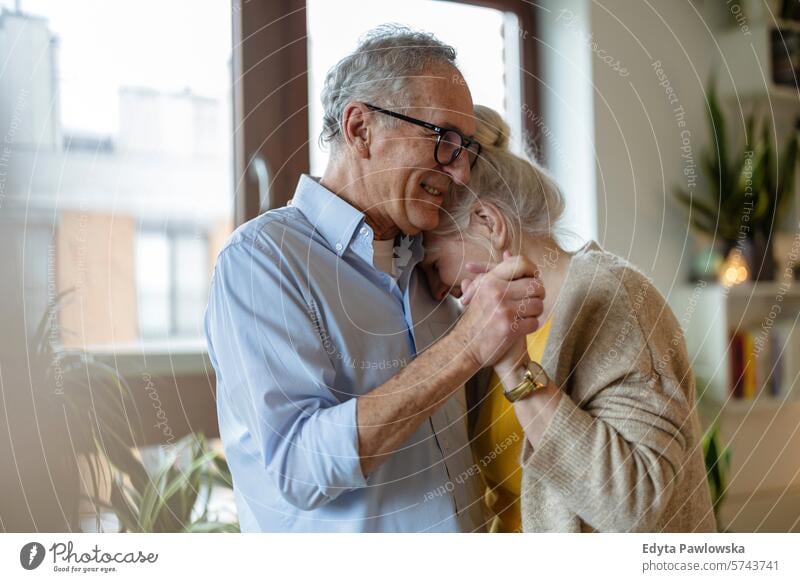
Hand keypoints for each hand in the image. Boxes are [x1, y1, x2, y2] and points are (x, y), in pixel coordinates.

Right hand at [451, 251, 543, 368]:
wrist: (464, 347)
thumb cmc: (475, 319)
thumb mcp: (480, 291)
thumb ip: (495, 273)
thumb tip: (508, 253)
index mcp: (489, 280)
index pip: (521, 263)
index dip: (532, 270)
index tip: (532, 279)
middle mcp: (496, 292)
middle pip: (535, 285)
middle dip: (538, 295)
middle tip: (532, 301)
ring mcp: (503, 310)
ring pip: (538, 305)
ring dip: (535, 312)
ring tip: (525, 316)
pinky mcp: (509, 328)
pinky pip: (534, 322)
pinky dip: (530, 326)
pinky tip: (521, 328)